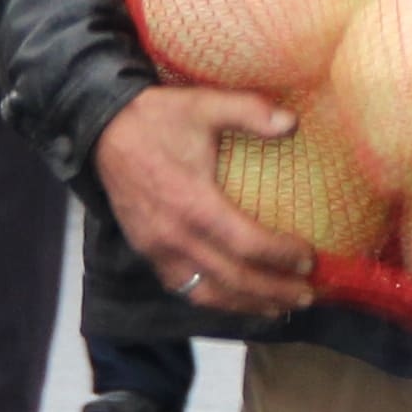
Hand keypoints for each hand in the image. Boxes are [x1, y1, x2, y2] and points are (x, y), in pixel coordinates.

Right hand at [93, 84, 318, 318]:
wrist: (102, 130)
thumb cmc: (156, 118)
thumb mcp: (203, 104)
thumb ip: (248, 111)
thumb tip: (291, 122)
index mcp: (192, 202)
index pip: (245, 243)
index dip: (280, 256)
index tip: (309, 258)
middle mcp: (174, 236)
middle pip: (232, 279)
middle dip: (273, 291)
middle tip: (307, 295)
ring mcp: (157, 250)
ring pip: (207, 294)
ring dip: (246, 305)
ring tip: (279, 308)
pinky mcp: (147, 254)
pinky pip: (185, 289)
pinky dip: (216, 300)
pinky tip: (238, 300)